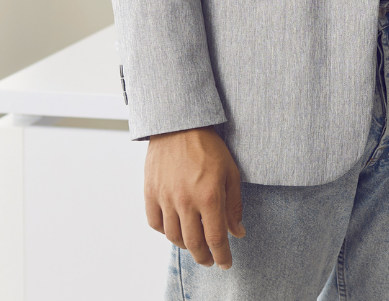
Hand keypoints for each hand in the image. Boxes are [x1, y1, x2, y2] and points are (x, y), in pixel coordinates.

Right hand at [144, 126, 243, 267]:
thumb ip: (234, 206)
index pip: (216, 238)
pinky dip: (165, 232)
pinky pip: (155, 223)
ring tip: (194, 246)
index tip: (225, 263)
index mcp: (210, 197)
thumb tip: (237, 232)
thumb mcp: (231, 173)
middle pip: (194, 244)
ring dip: (186, 247)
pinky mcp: (150, 192)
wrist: (179, 125)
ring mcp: (166, 197)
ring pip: (174, 237)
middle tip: (210, 260)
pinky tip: (175, 229)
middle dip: (204, 257)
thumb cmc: (208, 147)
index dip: (222, 256)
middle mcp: (186, 201)